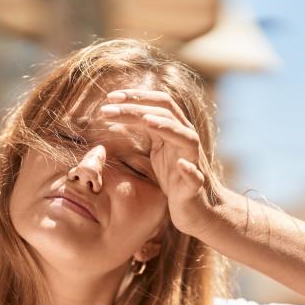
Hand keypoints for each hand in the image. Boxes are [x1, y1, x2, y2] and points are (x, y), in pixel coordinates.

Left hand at [99, 89, 218, 236]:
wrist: (195, 208)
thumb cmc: (173, 178)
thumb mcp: (158, 149)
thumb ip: (146, 131)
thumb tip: (119, 113)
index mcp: (175, 130)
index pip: (159, 103)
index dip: (137, 96)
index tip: (110, 97)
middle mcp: (187, 139)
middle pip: (166, 113)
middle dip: (138, 107)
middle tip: (109, 108)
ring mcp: (193, 161)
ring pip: (185, 138)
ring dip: (166, 128)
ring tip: (146, 121)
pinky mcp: (196, 185)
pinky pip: (195, 175)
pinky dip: (188, 169)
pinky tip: (180, 165)